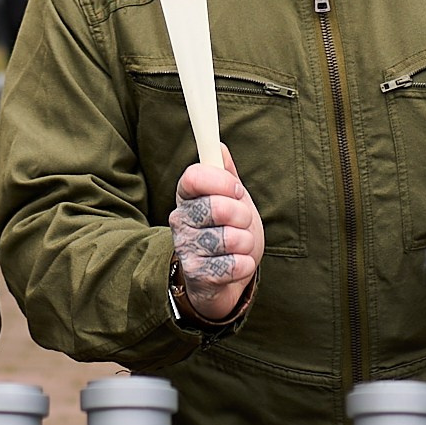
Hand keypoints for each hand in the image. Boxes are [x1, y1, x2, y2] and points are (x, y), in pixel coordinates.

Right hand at [170, 147, 263, 321]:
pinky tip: (237, 264)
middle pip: (217, 207)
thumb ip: (224, 173)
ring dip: (246, 242)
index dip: (222, 181)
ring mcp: (187, 249)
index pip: (195, 176)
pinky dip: (245, 264)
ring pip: (231, 238)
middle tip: (241, 222)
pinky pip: (235, 265)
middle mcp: (179, 220)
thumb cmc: (226, 231)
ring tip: (239, 245)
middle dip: (241, 215)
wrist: (221, 279)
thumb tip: (218, 145)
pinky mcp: (198, 275)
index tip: (235, 190)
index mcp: (186, 196)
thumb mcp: (229, 199)